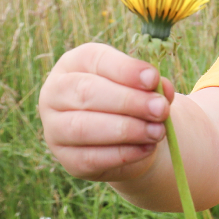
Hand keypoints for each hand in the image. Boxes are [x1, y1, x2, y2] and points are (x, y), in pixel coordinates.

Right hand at [38, 42, 174, 181]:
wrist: (127, 136)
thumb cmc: (133, 99)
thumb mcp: (143, 85)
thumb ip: (153, 85)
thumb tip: (164, 89)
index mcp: (75, 63)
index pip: (93, 59)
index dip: (125, 69)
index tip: (153, 79)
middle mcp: (56, 92)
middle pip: (86, 92)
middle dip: (128, 101)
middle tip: (160, 109)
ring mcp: (54, 128)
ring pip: (83, 128)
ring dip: (126, 130)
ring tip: (157, 131)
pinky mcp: (66, 159)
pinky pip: (90, 158)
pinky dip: (123, 153)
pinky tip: (147, 148)